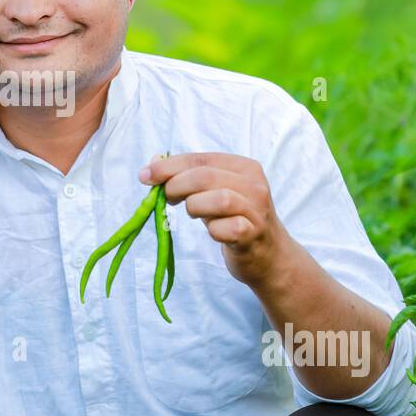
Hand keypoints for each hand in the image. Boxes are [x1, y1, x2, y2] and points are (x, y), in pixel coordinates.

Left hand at [139, 152, 292, 289]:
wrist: (269, 256)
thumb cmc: (234, 219)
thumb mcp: (213, 193)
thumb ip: (187, 176)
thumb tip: (154, 162)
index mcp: (244, 167)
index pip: (200, 159)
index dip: (169, 166)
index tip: (146, 175)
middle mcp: (254, 185)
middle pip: (205, 176)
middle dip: (176, 185)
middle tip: (166, 198)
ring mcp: (257, 211)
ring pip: (219, 199)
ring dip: (195, 206)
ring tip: (193, 213)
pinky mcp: (254, 235)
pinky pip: (228, 228)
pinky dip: (214, 230)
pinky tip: (214, 232)